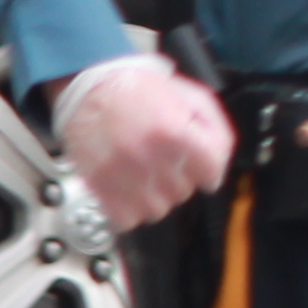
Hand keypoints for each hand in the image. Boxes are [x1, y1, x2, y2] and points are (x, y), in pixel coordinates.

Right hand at [56, 55, 234, 225]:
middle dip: (181, 177)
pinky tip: (130, 189)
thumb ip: (213, 128)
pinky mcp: (100, 187)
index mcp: (173, 131)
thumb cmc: (139, 89)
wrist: (89, 87)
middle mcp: (148, 156)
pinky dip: (131, 210)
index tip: (205, 171)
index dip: (210, 170)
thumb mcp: (189, 95)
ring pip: (158, 210)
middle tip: (166, 159)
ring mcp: (122, 175)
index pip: (211, 171)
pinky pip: (127, 220)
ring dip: (157, 196)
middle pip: (184, 191)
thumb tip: (218, 164)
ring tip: (148, 174)